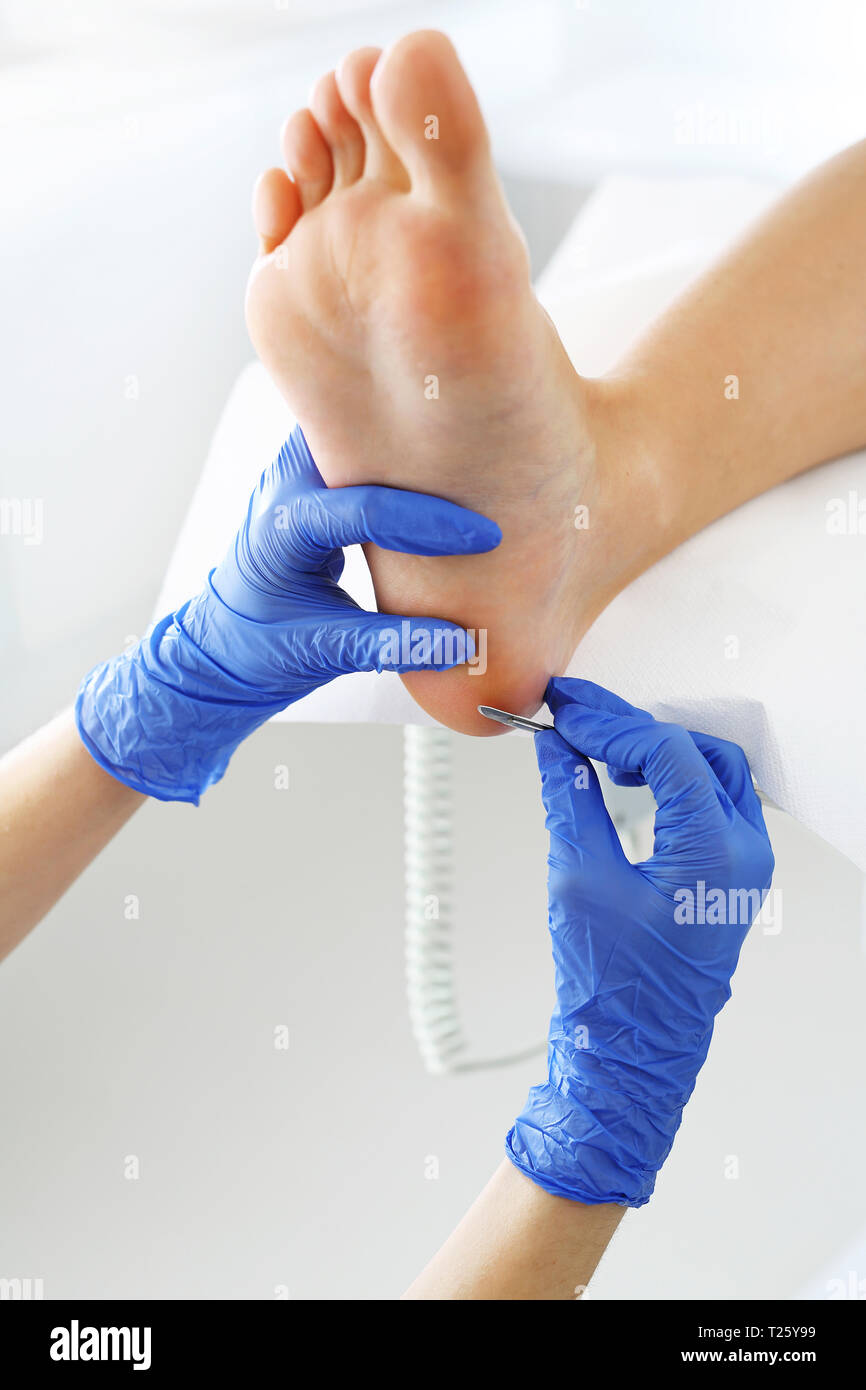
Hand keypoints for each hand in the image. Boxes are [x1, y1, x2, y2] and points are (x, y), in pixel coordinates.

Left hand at [76, 425, 500, 801]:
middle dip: (422, 454)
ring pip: (358, 437)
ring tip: (472, 461)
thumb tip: (455, 643)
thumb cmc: (254, 650)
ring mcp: (295, 477)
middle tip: (489, 466)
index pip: (365, 508)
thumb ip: (387, 646)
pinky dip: (397, 462)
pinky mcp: (313, 482)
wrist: (221, 649)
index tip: (481, 537)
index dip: (429, 522)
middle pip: (361, 448)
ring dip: (409, 449)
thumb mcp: (320, 653)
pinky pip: (358, 453)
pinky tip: (441, 473)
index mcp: (281, 528)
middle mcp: (284, 489)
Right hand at [506, 677, 773, 1207]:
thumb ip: (569, 799)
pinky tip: (627, 776)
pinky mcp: (729, 879)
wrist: (628, 1057)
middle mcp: (744, 855)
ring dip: (658, 749)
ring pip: (713, 772)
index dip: (611, 723)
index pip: (668, 752)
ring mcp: (744, 868)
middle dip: (635, 728)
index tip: (564, 714)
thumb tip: (558, 745)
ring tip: (599, 745)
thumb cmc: (609, 988)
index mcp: (715, 854)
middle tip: (578, 716)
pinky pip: (712, 804)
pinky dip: (673, 779)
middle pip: (699, 752)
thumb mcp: (578, 878)